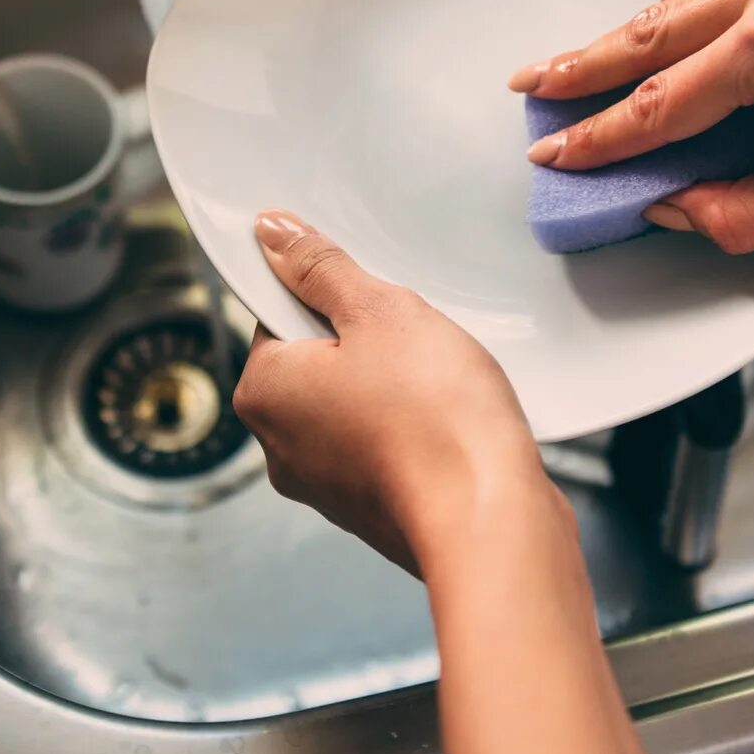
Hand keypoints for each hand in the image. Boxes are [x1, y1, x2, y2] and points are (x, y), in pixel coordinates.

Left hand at [232, 210, 557, 576]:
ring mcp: (325, 486)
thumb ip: (320, 268)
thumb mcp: (379, 312)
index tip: (373, 301)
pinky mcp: (370, 510)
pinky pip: (384, 447)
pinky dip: (411, 430)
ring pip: (353, 406)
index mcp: (263, 392)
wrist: (490, 520)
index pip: (278, 317)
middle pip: (316, 363)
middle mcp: (279, 447)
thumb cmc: (433, 417)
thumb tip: (273, 233)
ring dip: (392, 388)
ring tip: (437, 386)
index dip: (330, 298)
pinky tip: (447, 425)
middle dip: (365, 344)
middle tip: (413, 341)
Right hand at [509, 0, 753, 251]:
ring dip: (645, 9)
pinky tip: (710, 8)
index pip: (662, 103)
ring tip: (619, 51)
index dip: (600, 139)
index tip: (557, 154)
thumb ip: (752, 206)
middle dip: (586, 63)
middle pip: (652, 26)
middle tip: (535, 86)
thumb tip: (680, 211)